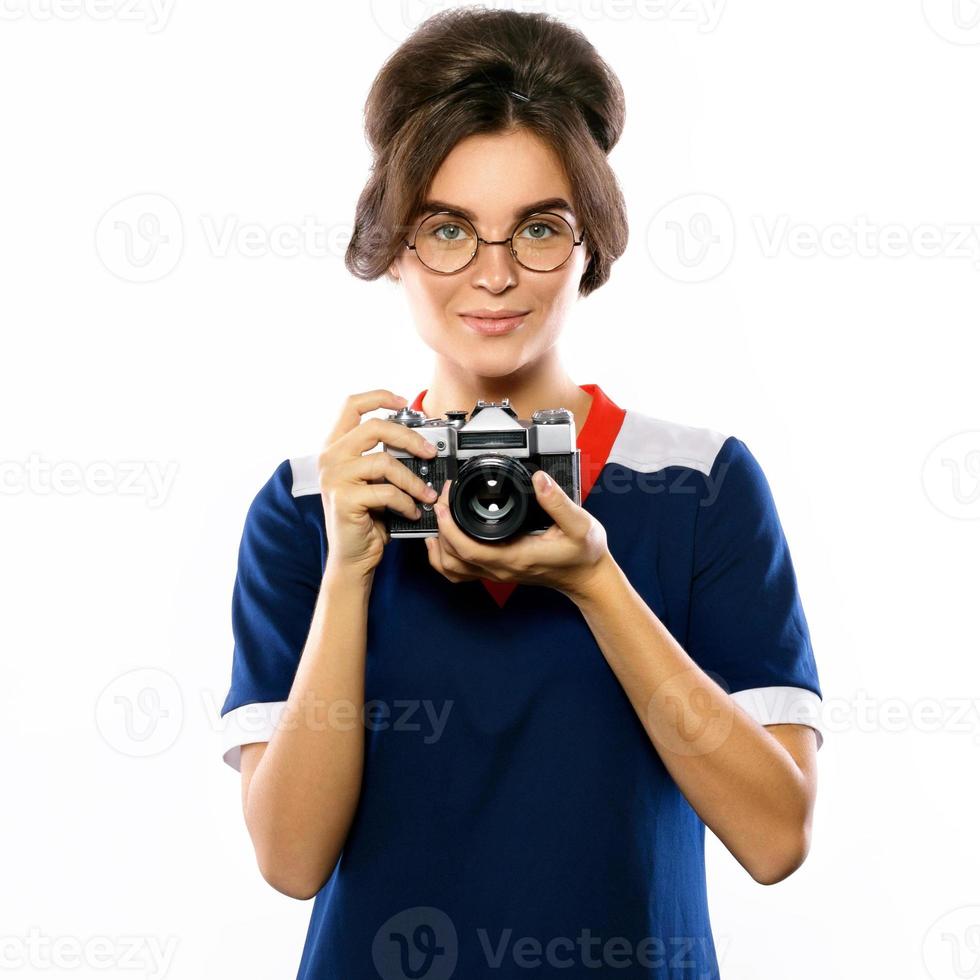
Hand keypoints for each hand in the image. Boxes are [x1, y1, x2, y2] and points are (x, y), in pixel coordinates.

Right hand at [319, 389, 440, 578]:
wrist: (352, 556)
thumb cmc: (365, 518)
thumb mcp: (372, 481)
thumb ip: (383, 458)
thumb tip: (420, 444)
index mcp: (335, 447)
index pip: (352, 405)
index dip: (379, 397)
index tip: (404, 401)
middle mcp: (330, 458)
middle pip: (375, 427)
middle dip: (410, 438)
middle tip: (430, 452)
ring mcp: (334, 477)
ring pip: (385, 462)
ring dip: (413, 480)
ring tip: (426, 494)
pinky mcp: (343, 499)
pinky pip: (386, 491)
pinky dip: (406, 502)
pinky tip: (412, 511)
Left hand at [424, 469, 611, 600]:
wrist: (588, 578)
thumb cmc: (584, 555)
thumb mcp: (579, 524)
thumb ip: (558, 502)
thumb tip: (539, 480)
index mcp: (515, 556)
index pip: (468, 548)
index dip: (449, 525)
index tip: (446, 501)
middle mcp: (501, 569)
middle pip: (453, 559)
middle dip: (441, 528)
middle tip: (444, 500)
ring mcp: (498, 573)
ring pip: (453, 569)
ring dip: (439, 546)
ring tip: (439, 519)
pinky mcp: (499, 572)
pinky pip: (463, 572)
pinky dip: (447, 558)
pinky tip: (446, 541)